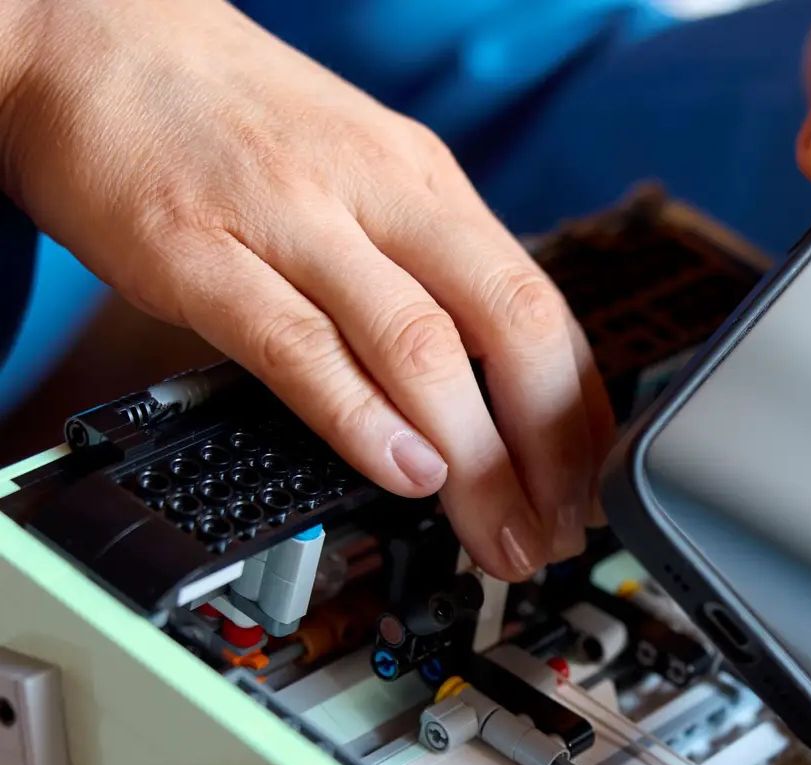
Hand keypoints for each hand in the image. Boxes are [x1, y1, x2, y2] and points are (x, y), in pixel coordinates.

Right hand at [0, 0, 611, 579]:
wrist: (87, 32)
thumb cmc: (232, 122)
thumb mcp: (362, 177)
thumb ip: (422, 275)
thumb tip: (485, 386)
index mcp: (426, 184)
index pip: (542, 308)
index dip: (577, 415)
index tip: (587, 490)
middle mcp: (378, 195)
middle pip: (508, 328)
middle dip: (549, 450)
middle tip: (556, 533)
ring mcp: (291, 220)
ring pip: (420, 348)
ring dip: (476, 460)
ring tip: (498, 532)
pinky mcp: (200, 252)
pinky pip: (300, 346)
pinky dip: (362, 421)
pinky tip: (405, 476)